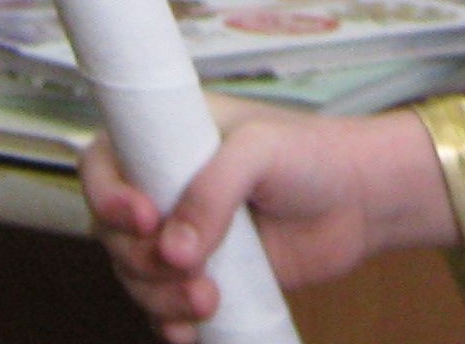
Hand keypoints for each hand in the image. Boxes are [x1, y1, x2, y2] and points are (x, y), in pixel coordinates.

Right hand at [82, 102, 452, 343]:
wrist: (361, 202)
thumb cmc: (313, 155)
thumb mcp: (261, 150)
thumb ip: (213, 190)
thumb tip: (174, 248)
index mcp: (166, 138)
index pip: (103, 164)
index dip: (108, 196)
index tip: (144, 219)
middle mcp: (165, 187)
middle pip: (112, 232)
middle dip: (141, 259)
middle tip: (188, 265)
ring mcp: (182, 234)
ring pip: (135, 275)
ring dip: (160, 296)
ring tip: (209, 297)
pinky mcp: (202, 275)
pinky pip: (163, 307)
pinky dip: (169, 323)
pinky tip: (189, 330)